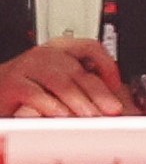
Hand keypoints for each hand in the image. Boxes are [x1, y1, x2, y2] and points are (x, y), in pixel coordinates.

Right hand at [0, 39, 134, 116]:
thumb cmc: (27, 90)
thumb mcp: (58, 85)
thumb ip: (80, 88)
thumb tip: (110, 104)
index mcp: (59, 50)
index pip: (90, 47)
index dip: (107, 64)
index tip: (117, 84)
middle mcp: (44, 55)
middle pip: (79, 70)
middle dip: (99, 92)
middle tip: (112, 110)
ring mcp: (26, 67)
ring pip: (60, 81)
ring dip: (79, 101)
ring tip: (91, 116)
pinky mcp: (11, 83)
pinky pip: (35, 93)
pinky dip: (51, 105)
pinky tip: (61, 116)